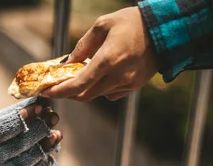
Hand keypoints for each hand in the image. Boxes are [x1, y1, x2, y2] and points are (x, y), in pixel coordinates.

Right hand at [0, 78, 60, 165]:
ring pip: (29, 159)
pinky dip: (39, 164)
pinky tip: (48, 154)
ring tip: (56, 132)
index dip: (28, 113)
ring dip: (45, 145)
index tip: (40, 103)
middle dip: (41, 126)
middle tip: (53, 114)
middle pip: (25, 140)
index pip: (10, 125)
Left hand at [41, 6, 157, 101]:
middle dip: (68, 93)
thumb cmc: (133, 23)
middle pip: (84, 95)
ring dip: (84, 90)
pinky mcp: (134, 86)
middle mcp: (118, 76)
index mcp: (108, 60)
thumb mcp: (103, 25)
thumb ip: (83, 45)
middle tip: (58, 87)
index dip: (59, 92)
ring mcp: (127, 83)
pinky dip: (100, 88)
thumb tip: (69, 63)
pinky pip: (111, 93)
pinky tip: (100, 76)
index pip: (77, 85)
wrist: (165, 29)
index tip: (47, 92)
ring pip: (97, 95)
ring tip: (78, 77)